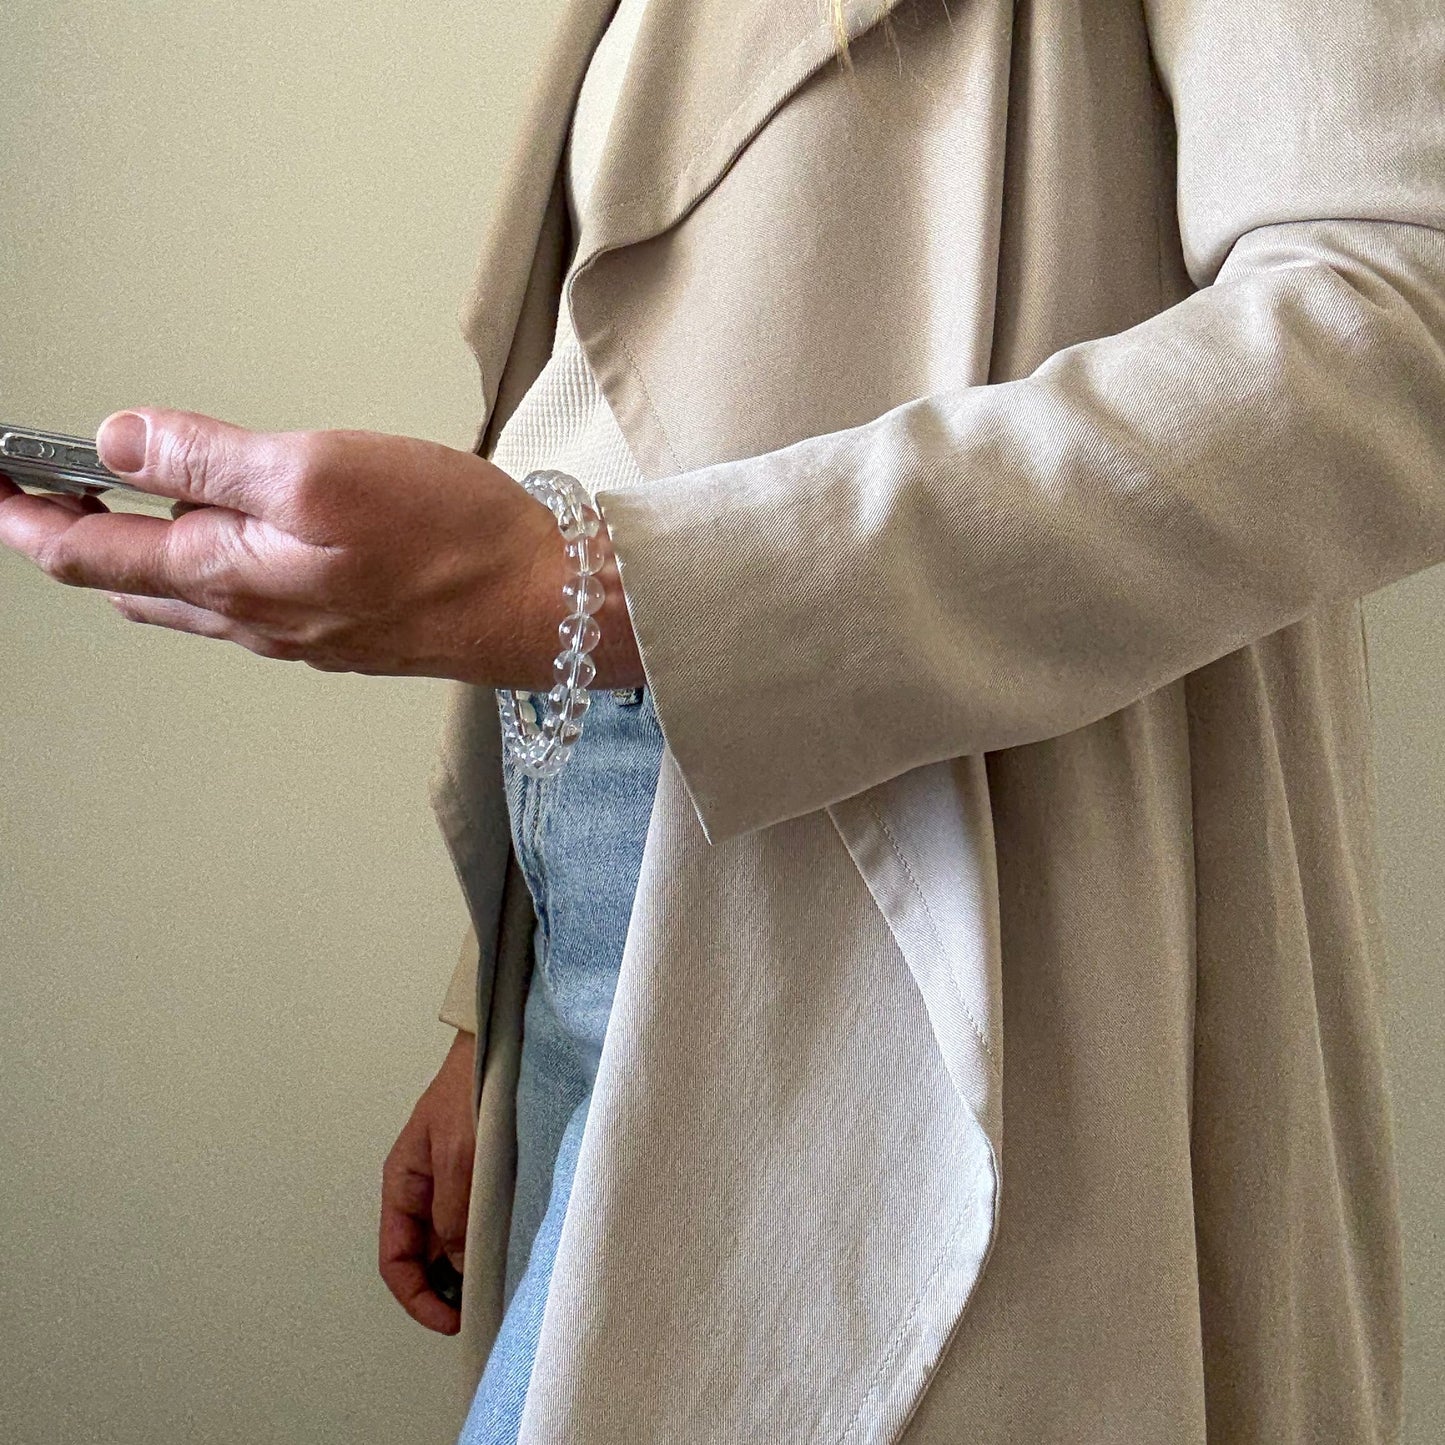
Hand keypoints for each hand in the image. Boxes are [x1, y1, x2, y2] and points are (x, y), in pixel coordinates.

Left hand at [0, 408, 644, 689]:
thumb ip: (209, 457)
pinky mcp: (339, 622)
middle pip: (127, 579)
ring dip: (138, 549)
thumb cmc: (451, 545)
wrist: (541, 604)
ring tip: (119, 500)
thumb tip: (122, 443)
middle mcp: (254, 616)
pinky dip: (208, 559)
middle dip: (71, 532)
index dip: (20, 514)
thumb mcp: (317, 472)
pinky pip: (244, 595)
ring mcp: (298, 625)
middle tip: (36, 485)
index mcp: (231, 578)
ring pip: (185, 590)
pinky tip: (233, 531)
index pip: (88, 552)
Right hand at [380, 1029, 477, 1334]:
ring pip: (453, 1243)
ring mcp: (453, 1182)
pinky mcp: (481, 1175)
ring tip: (498, 1284)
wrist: (498, 1048)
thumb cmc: (469, 1089)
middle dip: (445, 1288)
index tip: (450, 1319)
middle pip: (425, 1258)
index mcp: (402, 1184)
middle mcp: (425, 1190)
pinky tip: (510, 1248)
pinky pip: (477, 1220)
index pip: (396, 1259)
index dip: (417, 1297)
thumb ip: (455, 1211)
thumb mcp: (458, 1154)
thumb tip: (460, 1268)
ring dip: (470, 1267)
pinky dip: (488, 1241)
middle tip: (480, 1308)